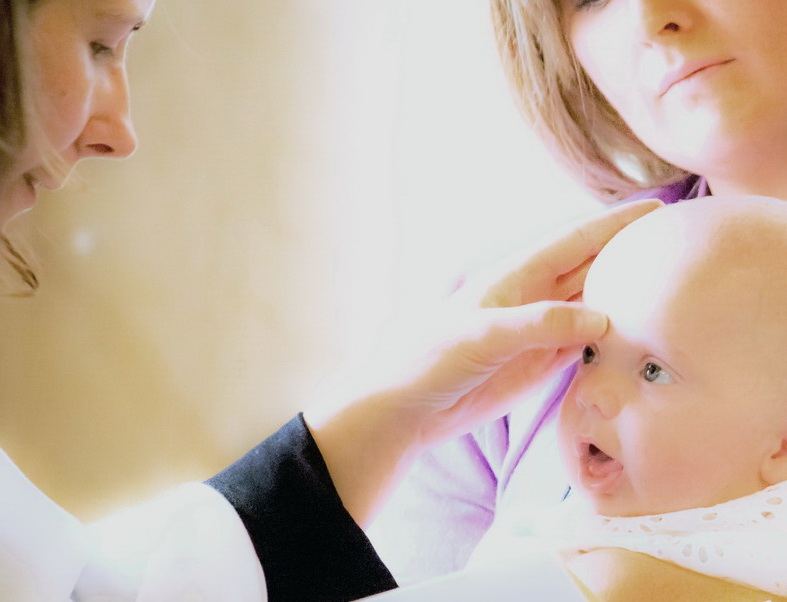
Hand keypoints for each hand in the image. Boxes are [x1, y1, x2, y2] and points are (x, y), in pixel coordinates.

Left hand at [306, 198, 662, 525]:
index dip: (614, 224)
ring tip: (671, 290)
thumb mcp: (480, 334)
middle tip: (679, 249)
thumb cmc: (431, 358)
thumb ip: (537, 324)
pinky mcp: (541, 364)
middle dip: (630, 256)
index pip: (574, 241)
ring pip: (593, 306)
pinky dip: (610, 339)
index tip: (657, 209)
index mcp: (516, 275)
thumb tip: (601, 318)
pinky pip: (585, 345)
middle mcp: (533, 298)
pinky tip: (637, 337)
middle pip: (591, 269)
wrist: (409, 406)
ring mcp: (539, 331)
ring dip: (626, 299)